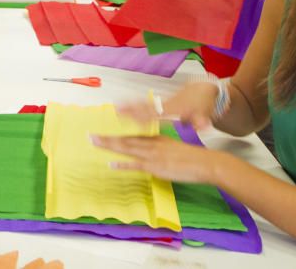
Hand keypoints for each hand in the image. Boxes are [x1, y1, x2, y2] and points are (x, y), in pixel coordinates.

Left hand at [91, 134, 220, 184]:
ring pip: (126, 148)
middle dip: (107, 138)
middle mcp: (152, 143)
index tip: (104, 130)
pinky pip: (135, 164)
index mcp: (157, 138)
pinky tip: (111, 164)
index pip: (133, 134)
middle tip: (90, 135)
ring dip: (109, 145)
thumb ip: (161, 151)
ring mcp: (152, 154)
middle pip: (125, 139)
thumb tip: (153, 156)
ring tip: (94, 142)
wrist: (205, 162)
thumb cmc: (192, 159)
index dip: (118, 133)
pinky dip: (122, 164)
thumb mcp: (174, 150)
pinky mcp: (155, 166)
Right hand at [116, 81, 218, 130]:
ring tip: (116, 107)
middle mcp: (165, 106)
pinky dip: (133, 104)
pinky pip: (144, 104)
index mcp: (174, 110)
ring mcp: (161, 103)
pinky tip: (123, 106)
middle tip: (118, 110)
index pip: (157, 114)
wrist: (202, 89)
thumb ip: (201, 120)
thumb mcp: (204, 113)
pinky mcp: (160, 103)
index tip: (135, 119)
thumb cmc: (202, 104)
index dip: (146, 117)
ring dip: (129, 106)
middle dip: (131, 109)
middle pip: (145, 108)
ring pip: (142, 104)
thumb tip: (203, 125)